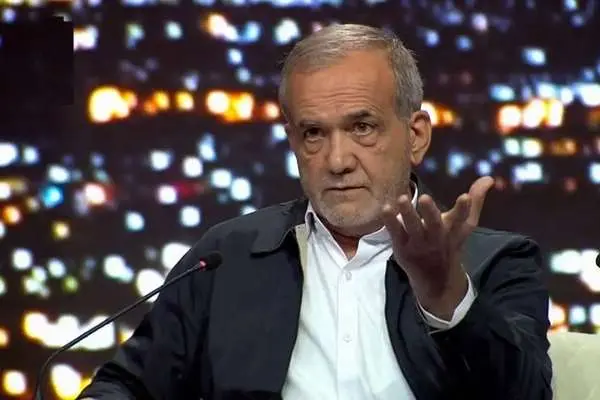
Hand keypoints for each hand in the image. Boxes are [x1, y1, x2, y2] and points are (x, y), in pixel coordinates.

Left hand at [382, 176, 494, 318]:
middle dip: (429, 212)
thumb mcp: (464, 226)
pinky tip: (385, 208)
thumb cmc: (449, 243)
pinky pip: (395, 233)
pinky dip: (390, 222)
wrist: (436, 280)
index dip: (464, 208)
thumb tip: (489, 178)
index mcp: (453, 230)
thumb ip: (476, 201)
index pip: (462, 219)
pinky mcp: (402, 247)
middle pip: (434, 225)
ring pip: (413, 228)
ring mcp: (418, 243)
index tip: (465, 197)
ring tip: (402, 198)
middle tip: (424, 197)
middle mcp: (436, 237)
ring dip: (407, 214)